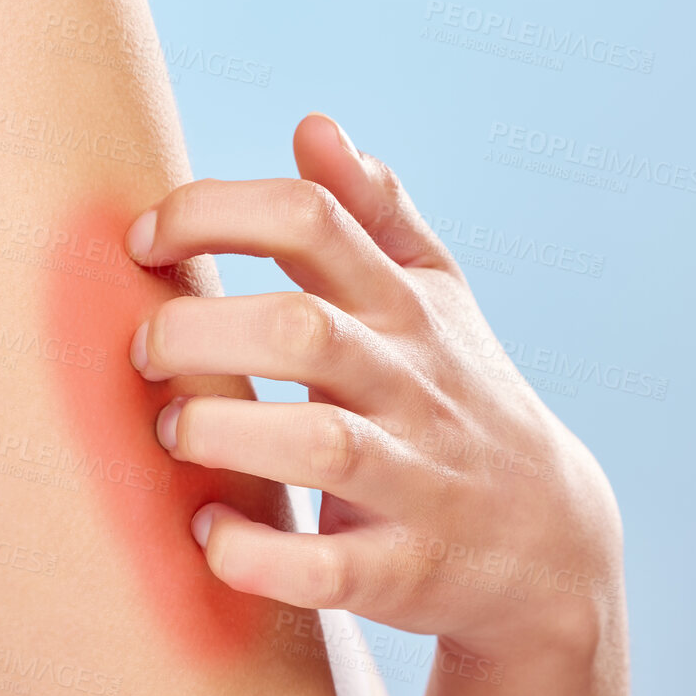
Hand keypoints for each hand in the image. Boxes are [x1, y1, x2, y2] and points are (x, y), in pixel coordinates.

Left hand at [123, 113, 623, 661]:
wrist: (551, 547)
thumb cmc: (458, 396)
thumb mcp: (434, 297)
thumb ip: (374, 212)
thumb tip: (313, 124)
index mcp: (404, 307)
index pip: (310, 221)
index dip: (212, 212)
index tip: (144, 241)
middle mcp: (410, 384)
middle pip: (302, 329)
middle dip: (199, 330)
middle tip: (144, 349)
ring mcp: (415, 479)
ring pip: (319, 444)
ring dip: (220, 433)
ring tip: (173, 432)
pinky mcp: (406, 571)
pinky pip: (327, 568)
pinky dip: (255, 552)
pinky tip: (209, 529)